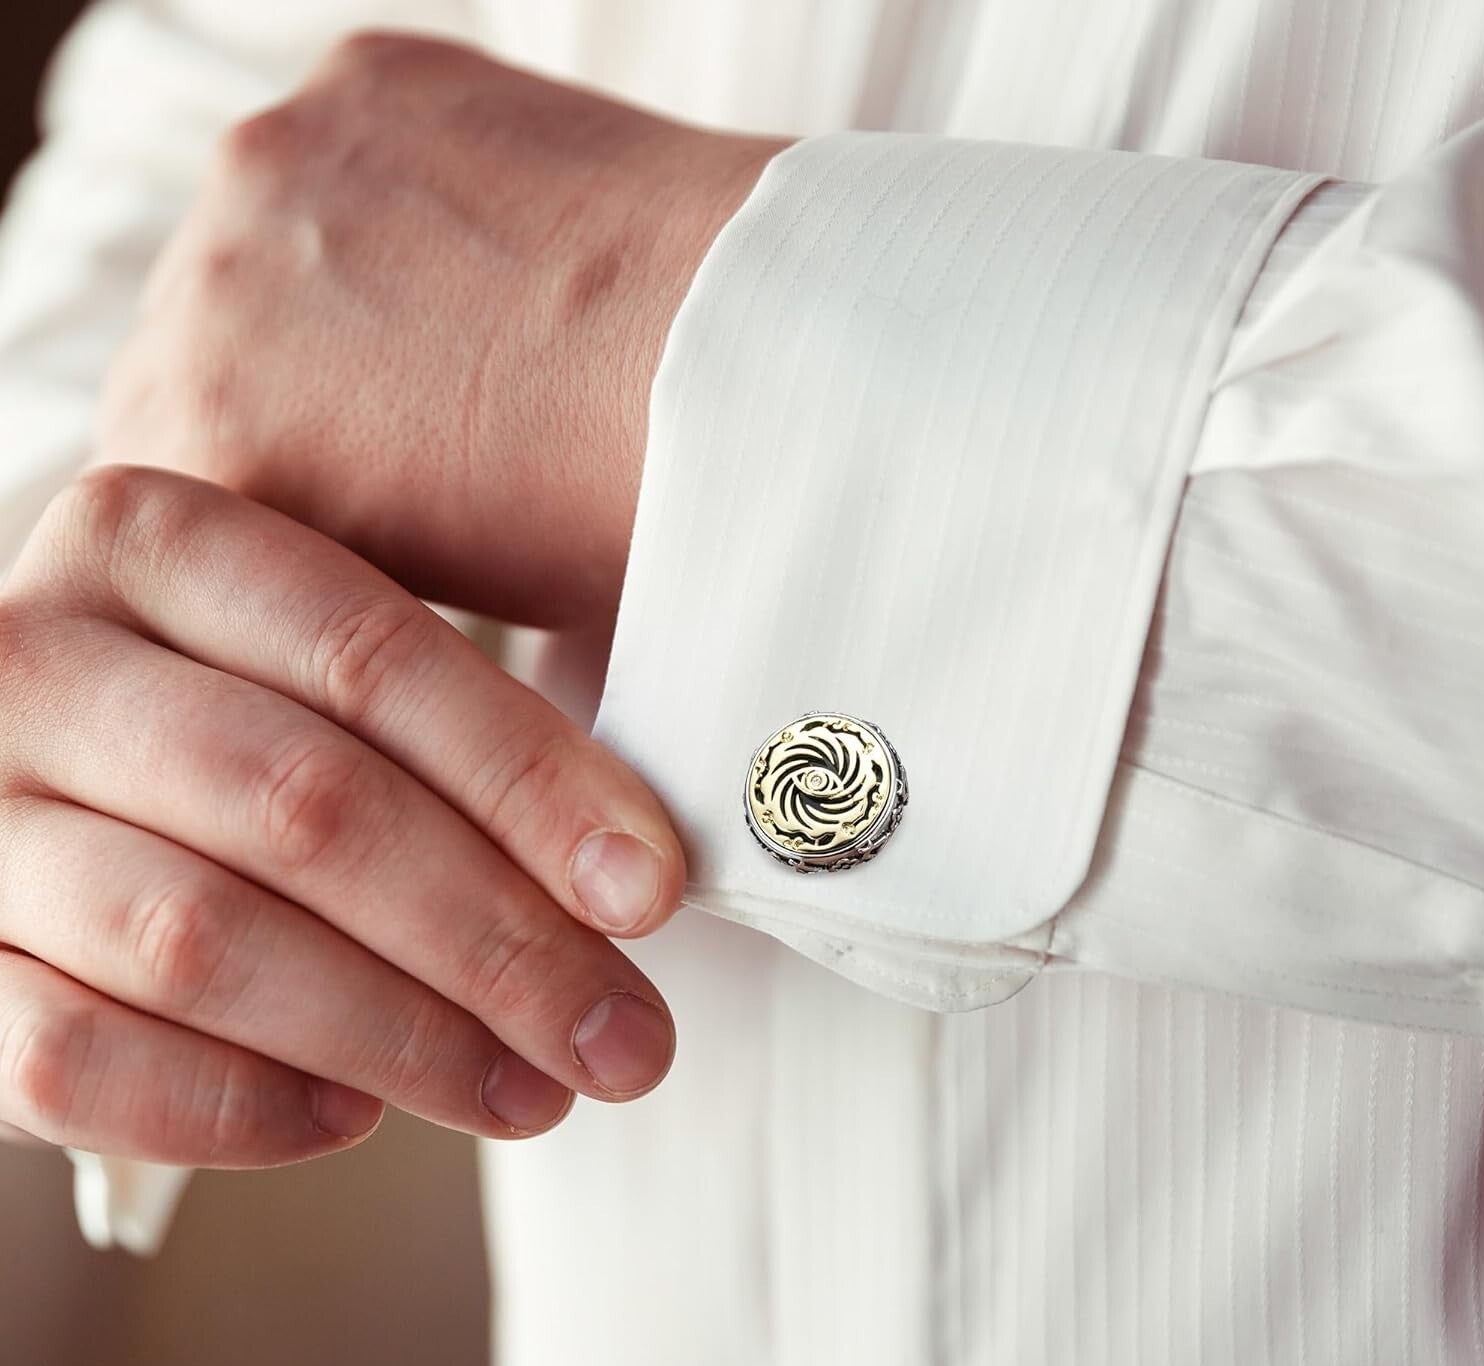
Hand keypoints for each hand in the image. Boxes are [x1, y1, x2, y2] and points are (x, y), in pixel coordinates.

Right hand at [0, 465, 686, 1165]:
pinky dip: (231, 1106)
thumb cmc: (236, 739)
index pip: (375, 658)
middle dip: (493, 943)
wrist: (29, 799)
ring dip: (397, 1039)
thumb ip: (446, 740)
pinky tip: (349, 1120)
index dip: (532, 786)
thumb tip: (629, 883)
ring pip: (200, 939)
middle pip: (306, 806)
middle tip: (621, 1037)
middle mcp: (34, 653)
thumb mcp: (327, 682)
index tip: (651, 894)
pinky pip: (68, 1057)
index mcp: (157, 541)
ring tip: (529, 1090)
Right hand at [100, 33, 784, 628]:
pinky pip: (340, 157)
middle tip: (392, 438)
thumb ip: (376, 589)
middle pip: (190, 368)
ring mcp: (278, 165)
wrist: (756, 367)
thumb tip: (386, 587)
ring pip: (252, 256)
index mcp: (214, 453)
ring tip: (452, 348)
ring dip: (321, 304)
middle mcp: (203, 292)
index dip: (263, 518)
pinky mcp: (363, 80)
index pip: (174, 503)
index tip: (329, 526)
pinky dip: (393, 209)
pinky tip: (489, 261)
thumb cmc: (631, 522)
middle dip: (277, 408)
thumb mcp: (481, 613)